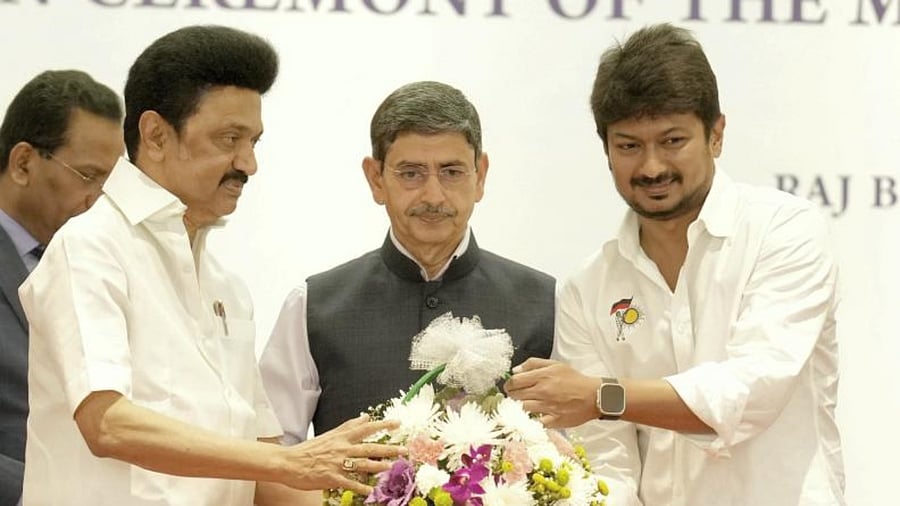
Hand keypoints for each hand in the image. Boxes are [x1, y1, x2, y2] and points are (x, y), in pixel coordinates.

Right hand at [279, 415, 402, 494]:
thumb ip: (349, 426)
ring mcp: (337, 464)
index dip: (382, 425)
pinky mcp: (331, 478)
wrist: (289, 462)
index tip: (397, 423)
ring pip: (361, 464)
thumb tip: (365, 416)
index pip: (365, 428)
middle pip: (368, 447)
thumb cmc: (309, 449)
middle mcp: (342, 449)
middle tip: (403, 450)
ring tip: (390, 467)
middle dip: (387, 449)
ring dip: (377, 466)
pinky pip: (349, 483)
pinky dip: (360, 487)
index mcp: (341, 438)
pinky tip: (370, 491)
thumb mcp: (330, 434)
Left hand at [504, 358, 600, 428]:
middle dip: (513, 395)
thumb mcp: (555, 364)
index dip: (509, 384)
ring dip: (521, 407)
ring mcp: (548, 407)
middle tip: (517, 395)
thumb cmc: (574, 379)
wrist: (593, 396)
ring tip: (527, 404)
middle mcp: (543, 391)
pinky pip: (535, 422)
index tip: (510, 386)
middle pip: (515, 395)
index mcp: (542, 376)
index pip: (515, 381)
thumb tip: (515, 370)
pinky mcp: (553, 420)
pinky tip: (535, 415)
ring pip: (522, 408)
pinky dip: (533, 419)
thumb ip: (533, 364)